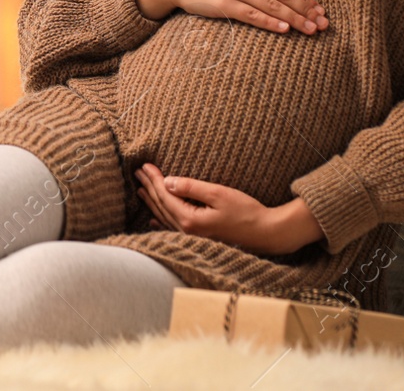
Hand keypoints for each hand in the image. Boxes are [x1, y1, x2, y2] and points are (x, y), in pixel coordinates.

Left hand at [135, 163, 324, 255]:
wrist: (266, 234)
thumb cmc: (246, 212)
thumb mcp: (218, 194)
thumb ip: (192, 187)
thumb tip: (168, 182)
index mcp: (189, 220)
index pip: (165, 195)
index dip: (154, 179)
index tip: (145, 165)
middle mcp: (187, 231)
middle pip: (161, 205)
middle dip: (149, 187)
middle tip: (137, 171)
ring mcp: (192, 237)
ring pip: (165, 216)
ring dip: (152, 201)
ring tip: (141, 189)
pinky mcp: (199, 237)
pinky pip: (173, 227)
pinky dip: (162, 218)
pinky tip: (154, 217)